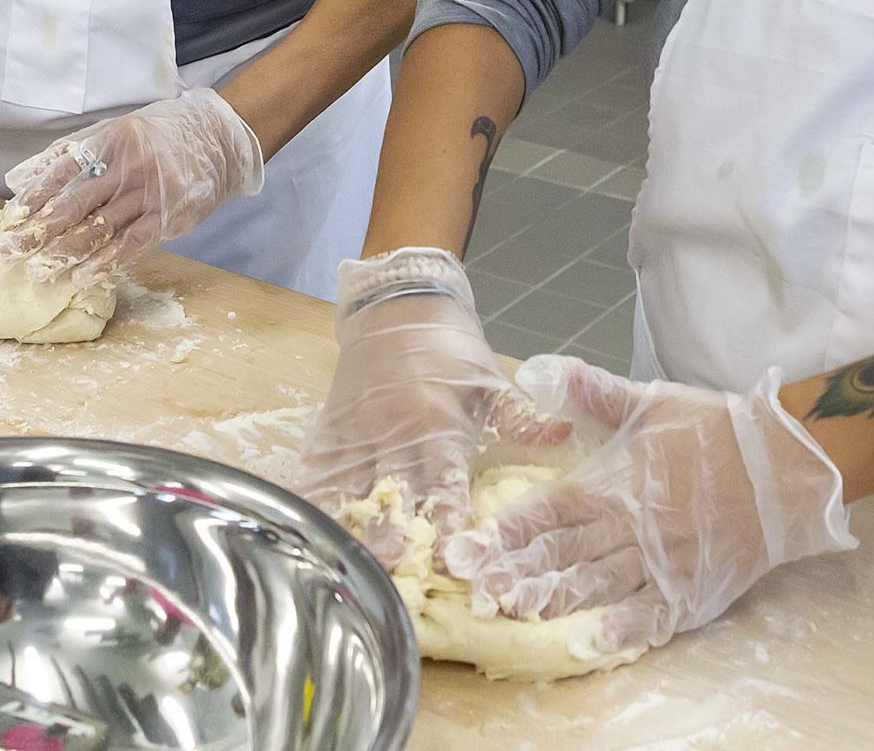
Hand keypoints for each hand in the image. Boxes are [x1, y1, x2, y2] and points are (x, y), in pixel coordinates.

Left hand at [0, 89, 262, 281]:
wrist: (217, 139)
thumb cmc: (157, 137)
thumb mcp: (111, 132)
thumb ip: (64, 155)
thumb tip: (15, 178)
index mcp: (110, 139)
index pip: (62, 171)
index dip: (34, 197)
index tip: (9, 219)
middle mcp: (128, 165)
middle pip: (74, 203)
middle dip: (36, 232)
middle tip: (5, 253)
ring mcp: (150, 192)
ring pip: (100, 228)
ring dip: (66, 253)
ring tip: (38, 271)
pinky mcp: (169, 216)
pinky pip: (132, 243)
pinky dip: (107, 262)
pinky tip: (83, 276)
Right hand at [296, 249, 569, 566]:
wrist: (397, 304)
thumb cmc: (450, 347)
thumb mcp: (491, 380)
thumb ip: (524, 417)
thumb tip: (565, 435)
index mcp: (438, 423)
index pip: (444, 483)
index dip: (447, 520)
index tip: (451, 557)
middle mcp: (395, 432)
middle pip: (396, 494)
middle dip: (397, 534)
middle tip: (397, 570)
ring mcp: (359, 431)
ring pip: (353, 487)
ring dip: (354, 526)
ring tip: (351, 563)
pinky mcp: (333, 427)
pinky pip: (320, 467)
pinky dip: (314, 498)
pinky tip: (307, 528)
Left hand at [445, 357, 851, 657]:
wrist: (784, 465)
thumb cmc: (715, 430)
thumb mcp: (652, 402)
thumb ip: (598, 394)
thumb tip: (550, 370)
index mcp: (613, 481)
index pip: (548, 511)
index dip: (507, 532)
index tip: (468, 548)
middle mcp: (629, 525)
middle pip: (562, 555)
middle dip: (515, 573)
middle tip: (474, 590)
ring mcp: (660, 561)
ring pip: (595, 586)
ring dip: (552, 601)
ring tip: (511, 613)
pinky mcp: (691, 589)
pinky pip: (650, 615)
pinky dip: (618, 630)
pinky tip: (586, 643)